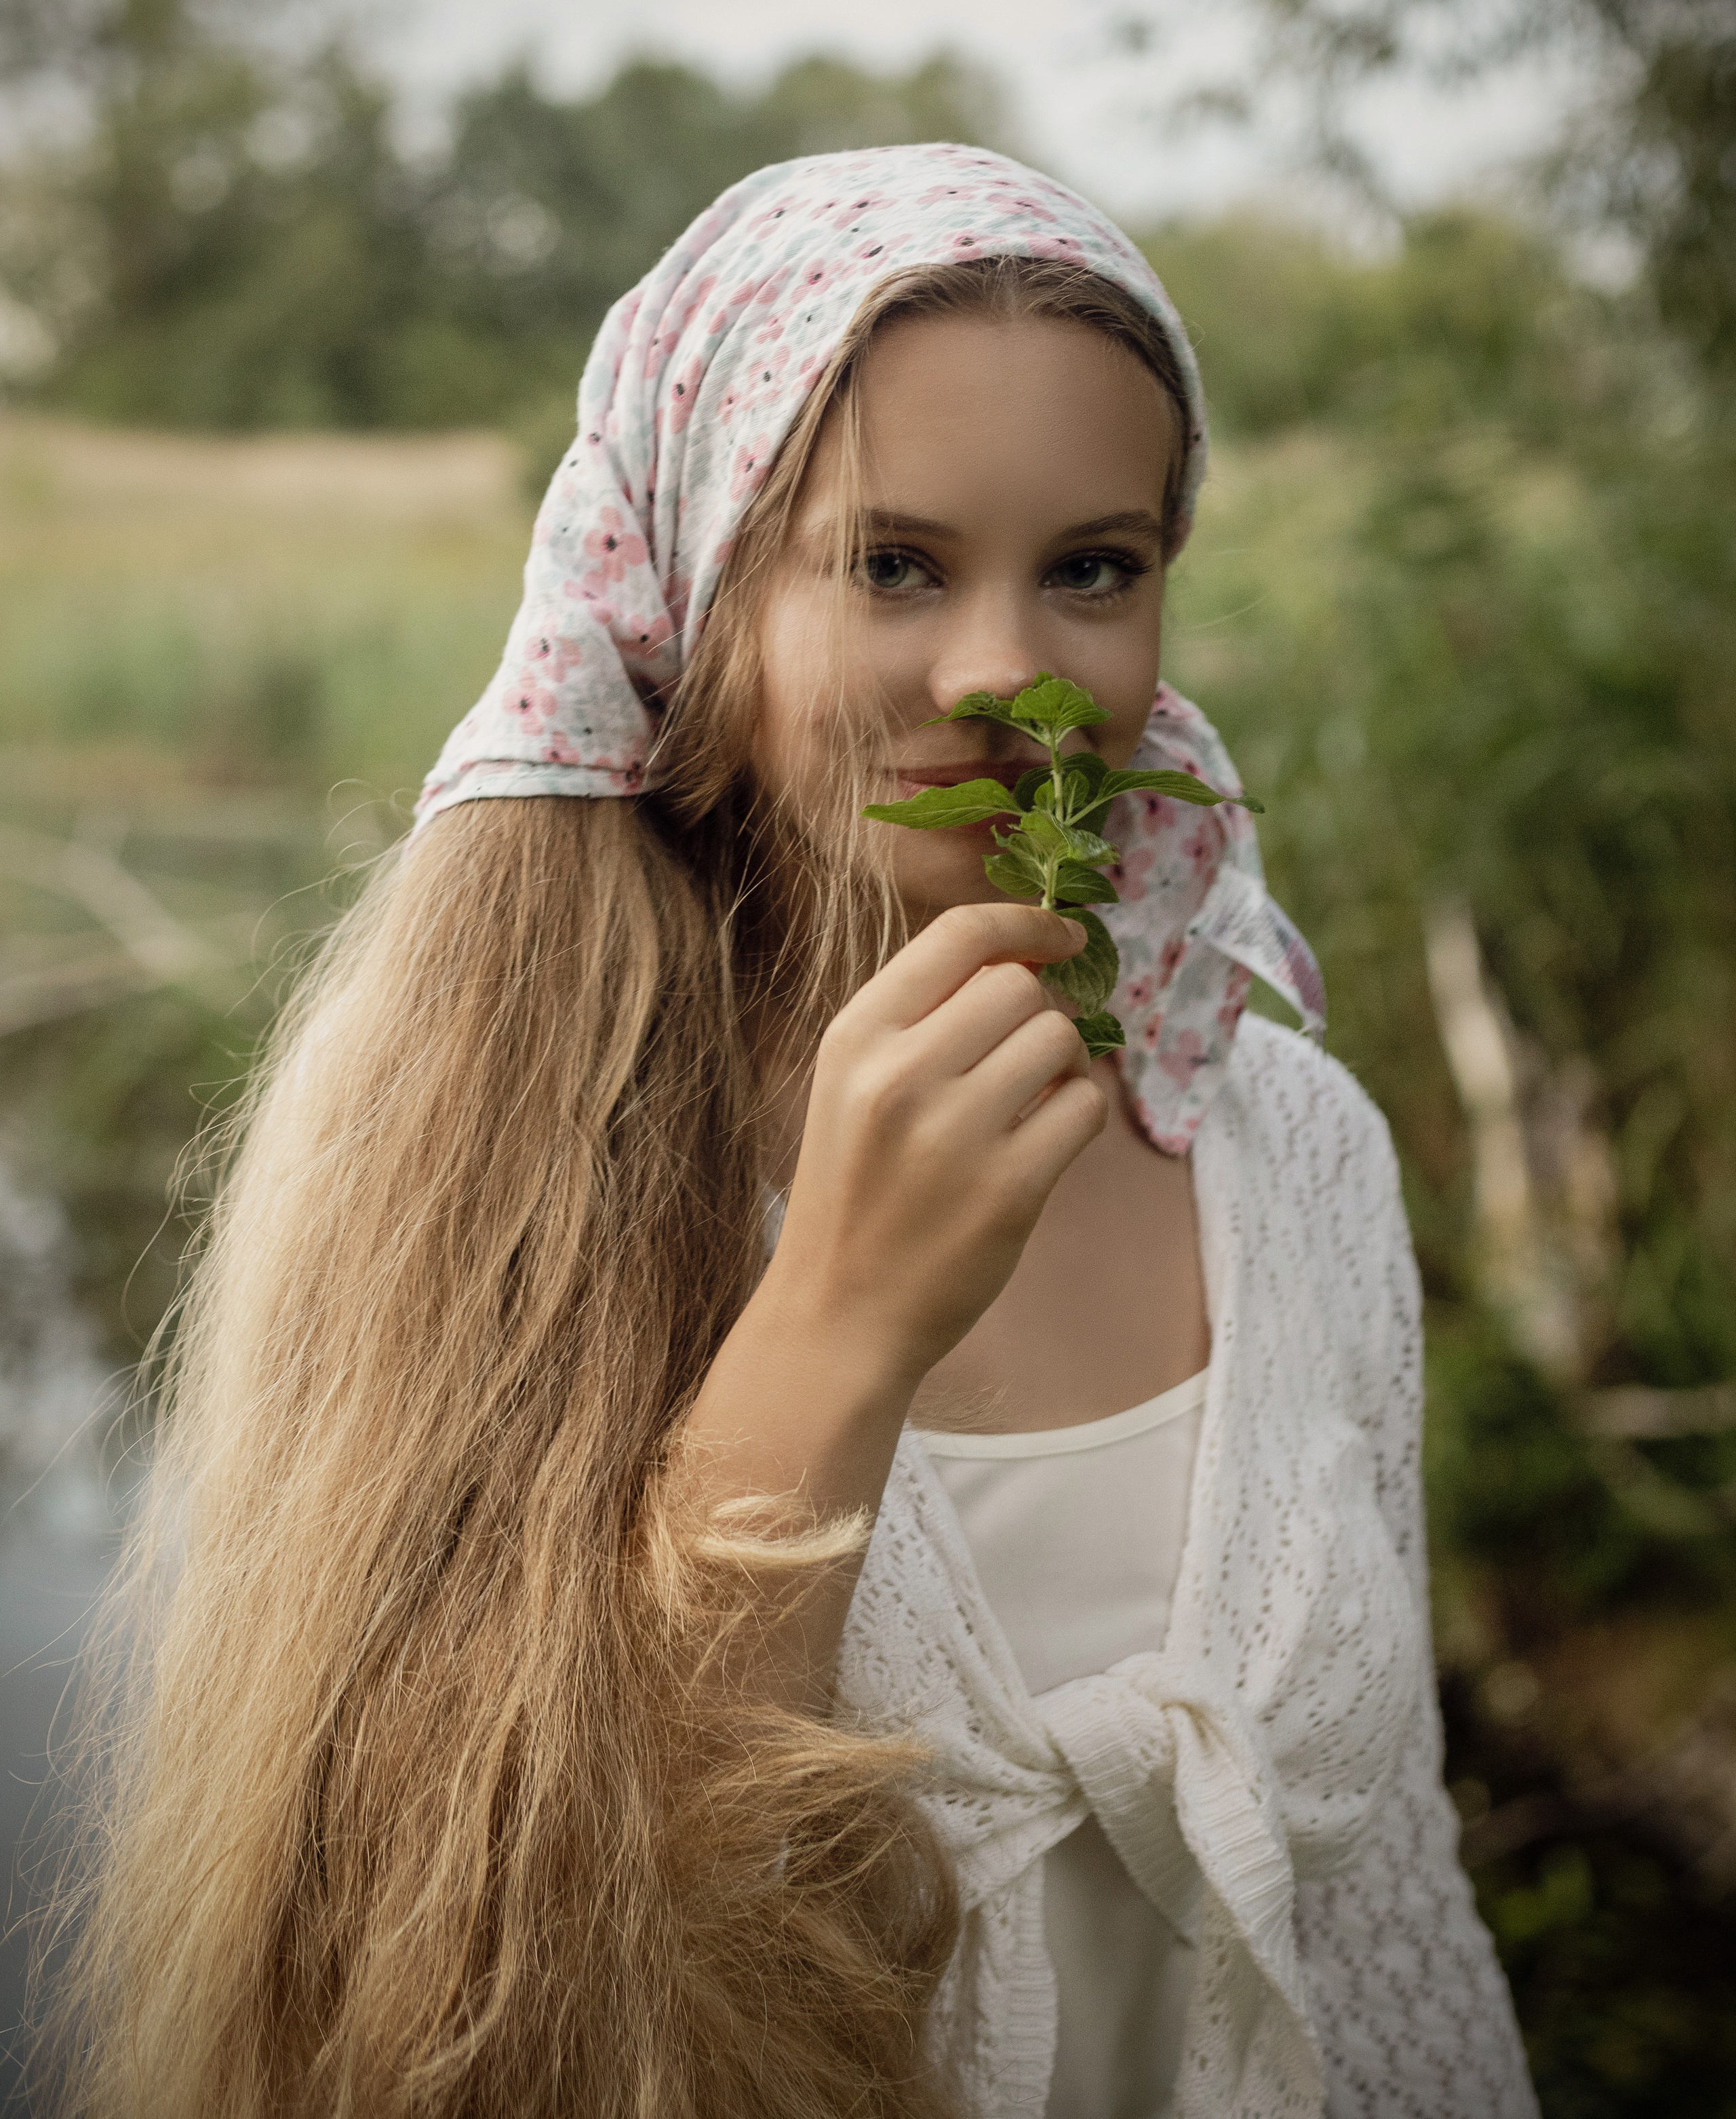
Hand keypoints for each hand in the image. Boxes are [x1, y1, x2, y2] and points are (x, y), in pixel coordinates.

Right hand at [763, 904, 1107, 1387]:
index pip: (960, 935)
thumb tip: (1025, 962)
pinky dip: (1078, 1117)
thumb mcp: (852, 1085)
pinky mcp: (1008, 1189)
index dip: (1027, 923)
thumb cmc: (854, 1193)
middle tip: (1025, 1060)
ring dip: (1065, 1065)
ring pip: (1060, 1039)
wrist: (837, 1314)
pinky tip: (1043, 1143)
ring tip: (1033, 1103)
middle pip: (1020, 986)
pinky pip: (1085, 1108)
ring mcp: (955, 1134)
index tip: (1064, 938)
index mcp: (857, 1037)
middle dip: (1039, 1014)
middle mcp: (901, 1074)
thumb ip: (921, 1020)